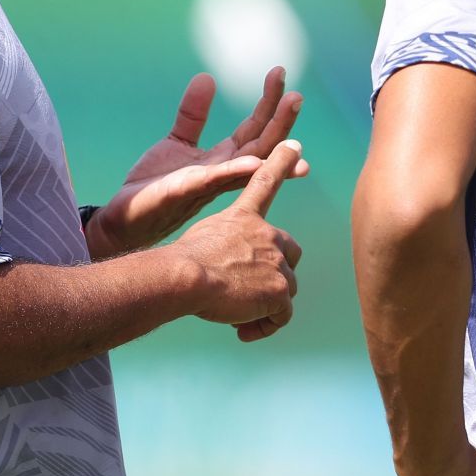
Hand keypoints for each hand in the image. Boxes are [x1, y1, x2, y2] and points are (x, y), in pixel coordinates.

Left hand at [85, 67, 306, 256]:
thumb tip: (207, 77)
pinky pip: (213, 182)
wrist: (127, 218)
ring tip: (285, 119)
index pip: (254, 129)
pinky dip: (235, 171)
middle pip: (262, 144)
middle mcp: (224, 173)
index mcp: (223, 159)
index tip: (279, 72)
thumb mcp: (177, 142)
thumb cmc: (155, 186)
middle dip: (281, 120)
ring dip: (271, 141)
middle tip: (297, 95)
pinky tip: (253, 162)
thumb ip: (194, 113)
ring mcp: (208, 185)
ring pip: (249, 163)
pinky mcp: (183, 193)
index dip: (268, 102)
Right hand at [173, 142, 304, 340]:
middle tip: (248, 291)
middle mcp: (267, 233)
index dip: (280, 163)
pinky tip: (242, 330)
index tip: (293, 145)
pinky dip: (265, 325)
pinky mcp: (280, 289)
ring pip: (285, 289)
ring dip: (264, 304)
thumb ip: (225, 241)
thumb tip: (225, 261)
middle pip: (289, 254)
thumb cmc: (183, 262)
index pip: (266, 182)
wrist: (186, 276)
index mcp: (245, 216)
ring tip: (236, 313)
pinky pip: (281, 315)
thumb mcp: (205, 238)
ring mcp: (277, 261)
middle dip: (275, 273)